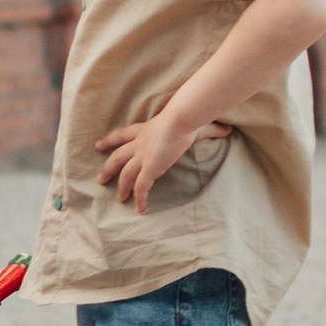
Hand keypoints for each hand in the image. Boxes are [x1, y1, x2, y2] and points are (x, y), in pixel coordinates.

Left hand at [96, 105, 220, 215]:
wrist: (180, 120)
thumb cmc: (186, 117)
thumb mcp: (194, 123)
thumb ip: (210, 129)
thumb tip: (227, 130)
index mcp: (144, 130)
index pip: (122, 135)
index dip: (110, 140)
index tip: (99, 145)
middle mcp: (139, 144)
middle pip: (117, 158)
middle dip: (108, 168)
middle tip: (100, 179)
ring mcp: (142, 157)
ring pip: (125, 175)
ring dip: (122, 188)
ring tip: (119, 199)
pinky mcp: (149, 168)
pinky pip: (141, 187)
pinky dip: (139, 199)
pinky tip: (139, 209)